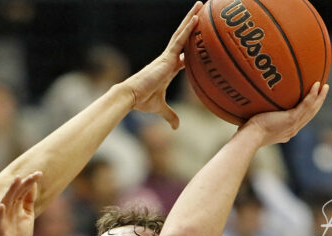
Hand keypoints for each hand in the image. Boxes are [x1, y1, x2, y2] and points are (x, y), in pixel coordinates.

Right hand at [0, 172, 40, 235]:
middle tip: (32, 175)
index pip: (22, 190)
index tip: (39, 173)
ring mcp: (2, 219)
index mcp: (15, 206)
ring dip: (11, 191)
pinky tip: (1, 206)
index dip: (30, 182)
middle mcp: (8, 209)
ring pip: (6, 202)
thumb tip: (33, 185)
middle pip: (15, 193)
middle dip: (23, 184)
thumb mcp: (27, 216)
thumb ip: (29, 201)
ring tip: (16, 180)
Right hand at [121, 2, 201, 127]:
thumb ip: (170, 116)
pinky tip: (197, 17)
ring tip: (200, 4)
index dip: (192, 48)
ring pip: (182, 33)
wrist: (130, 96)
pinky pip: (180, 39)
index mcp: (168, 68)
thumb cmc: (142, 101)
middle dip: (192, 25)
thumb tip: (177, 128)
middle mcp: (168, 59)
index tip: (201, 43)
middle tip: (201, 10)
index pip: (184, 56)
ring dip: (192, 18)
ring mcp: (167, 56)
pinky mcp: (166, 56)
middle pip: (183, 38)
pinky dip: (189, 28)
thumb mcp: (160, 109)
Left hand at [240, 82, 328, 146]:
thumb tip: (253, 106)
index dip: (309, 109)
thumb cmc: (247, 133)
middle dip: (318, 102)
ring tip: (324, 85)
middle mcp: (292, 130)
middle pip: (310, 114)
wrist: (249, 138)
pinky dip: (312, 95)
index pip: (301, 120)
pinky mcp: (291, 120)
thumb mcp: (256, 125)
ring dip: (319, 97)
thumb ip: (260, 117)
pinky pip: (305, 105)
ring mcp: (293, 125)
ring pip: (311, 109)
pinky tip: (316, 85)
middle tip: (324, 90)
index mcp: (287, 132)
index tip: (313, 101)